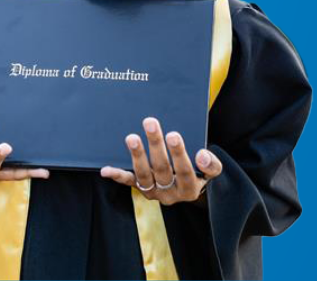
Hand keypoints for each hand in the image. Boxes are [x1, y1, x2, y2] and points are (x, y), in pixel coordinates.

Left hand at [99, 117, 221, 205]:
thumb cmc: (199, 173)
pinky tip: (106, 169)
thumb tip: (202, 155)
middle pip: (162, 169)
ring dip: (137, 156)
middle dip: (156, 145)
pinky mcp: (141, 188)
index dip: (179, 154)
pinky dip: (118, 175)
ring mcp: (154, 192)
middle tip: (151, 123)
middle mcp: (171, 194)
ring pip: (144, 175)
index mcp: (190, 188)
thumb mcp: (211, 172)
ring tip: (132, 137)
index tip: (173, 134)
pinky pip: (129, 182)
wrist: (188, 189)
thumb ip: (211, 165)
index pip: (185, 171)